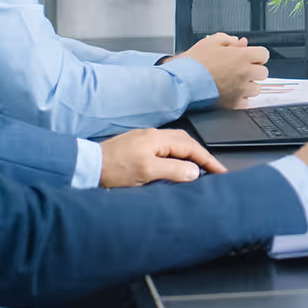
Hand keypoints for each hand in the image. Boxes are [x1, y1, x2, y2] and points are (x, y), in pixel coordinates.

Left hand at [99, 128, 225, 186]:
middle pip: (185, 141)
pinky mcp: (137, 145)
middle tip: (213, 170)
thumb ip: (173, 171)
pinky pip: (164, 147)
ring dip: (189, 155)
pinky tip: (175, 165)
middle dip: (201, 155)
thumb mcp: (146, 173)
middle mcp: (152, 134)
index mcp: (157, 139)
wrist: (87, 166)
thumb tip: (195, 171)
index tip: (221, 171)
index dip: (208, 160)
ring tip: (197, 169)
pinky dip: (176, 155)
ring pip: (175, 143)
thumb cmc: (114, 170)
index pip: (191, 147)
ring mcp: (144, 138)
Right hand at [176, 33, 269, 107]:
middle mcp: (245, 73)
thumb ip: (228, 40)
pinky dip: (241, 99)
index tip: (250, 57)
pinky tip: (231, 93)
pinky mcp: (233, 103)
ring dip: (249, 85)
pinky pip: (246, 102)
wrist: (182, 82)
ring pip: (257, 89)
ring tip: (236, 83)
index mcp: (242, 56)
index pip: (264, 54)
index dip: (257, 55)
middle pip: (263, 72)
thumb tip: (239, 42)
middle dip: (255, 70)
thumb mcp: (210, 42)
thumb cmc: (194, 62)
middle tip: (242, 69)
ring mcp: (240, 90)